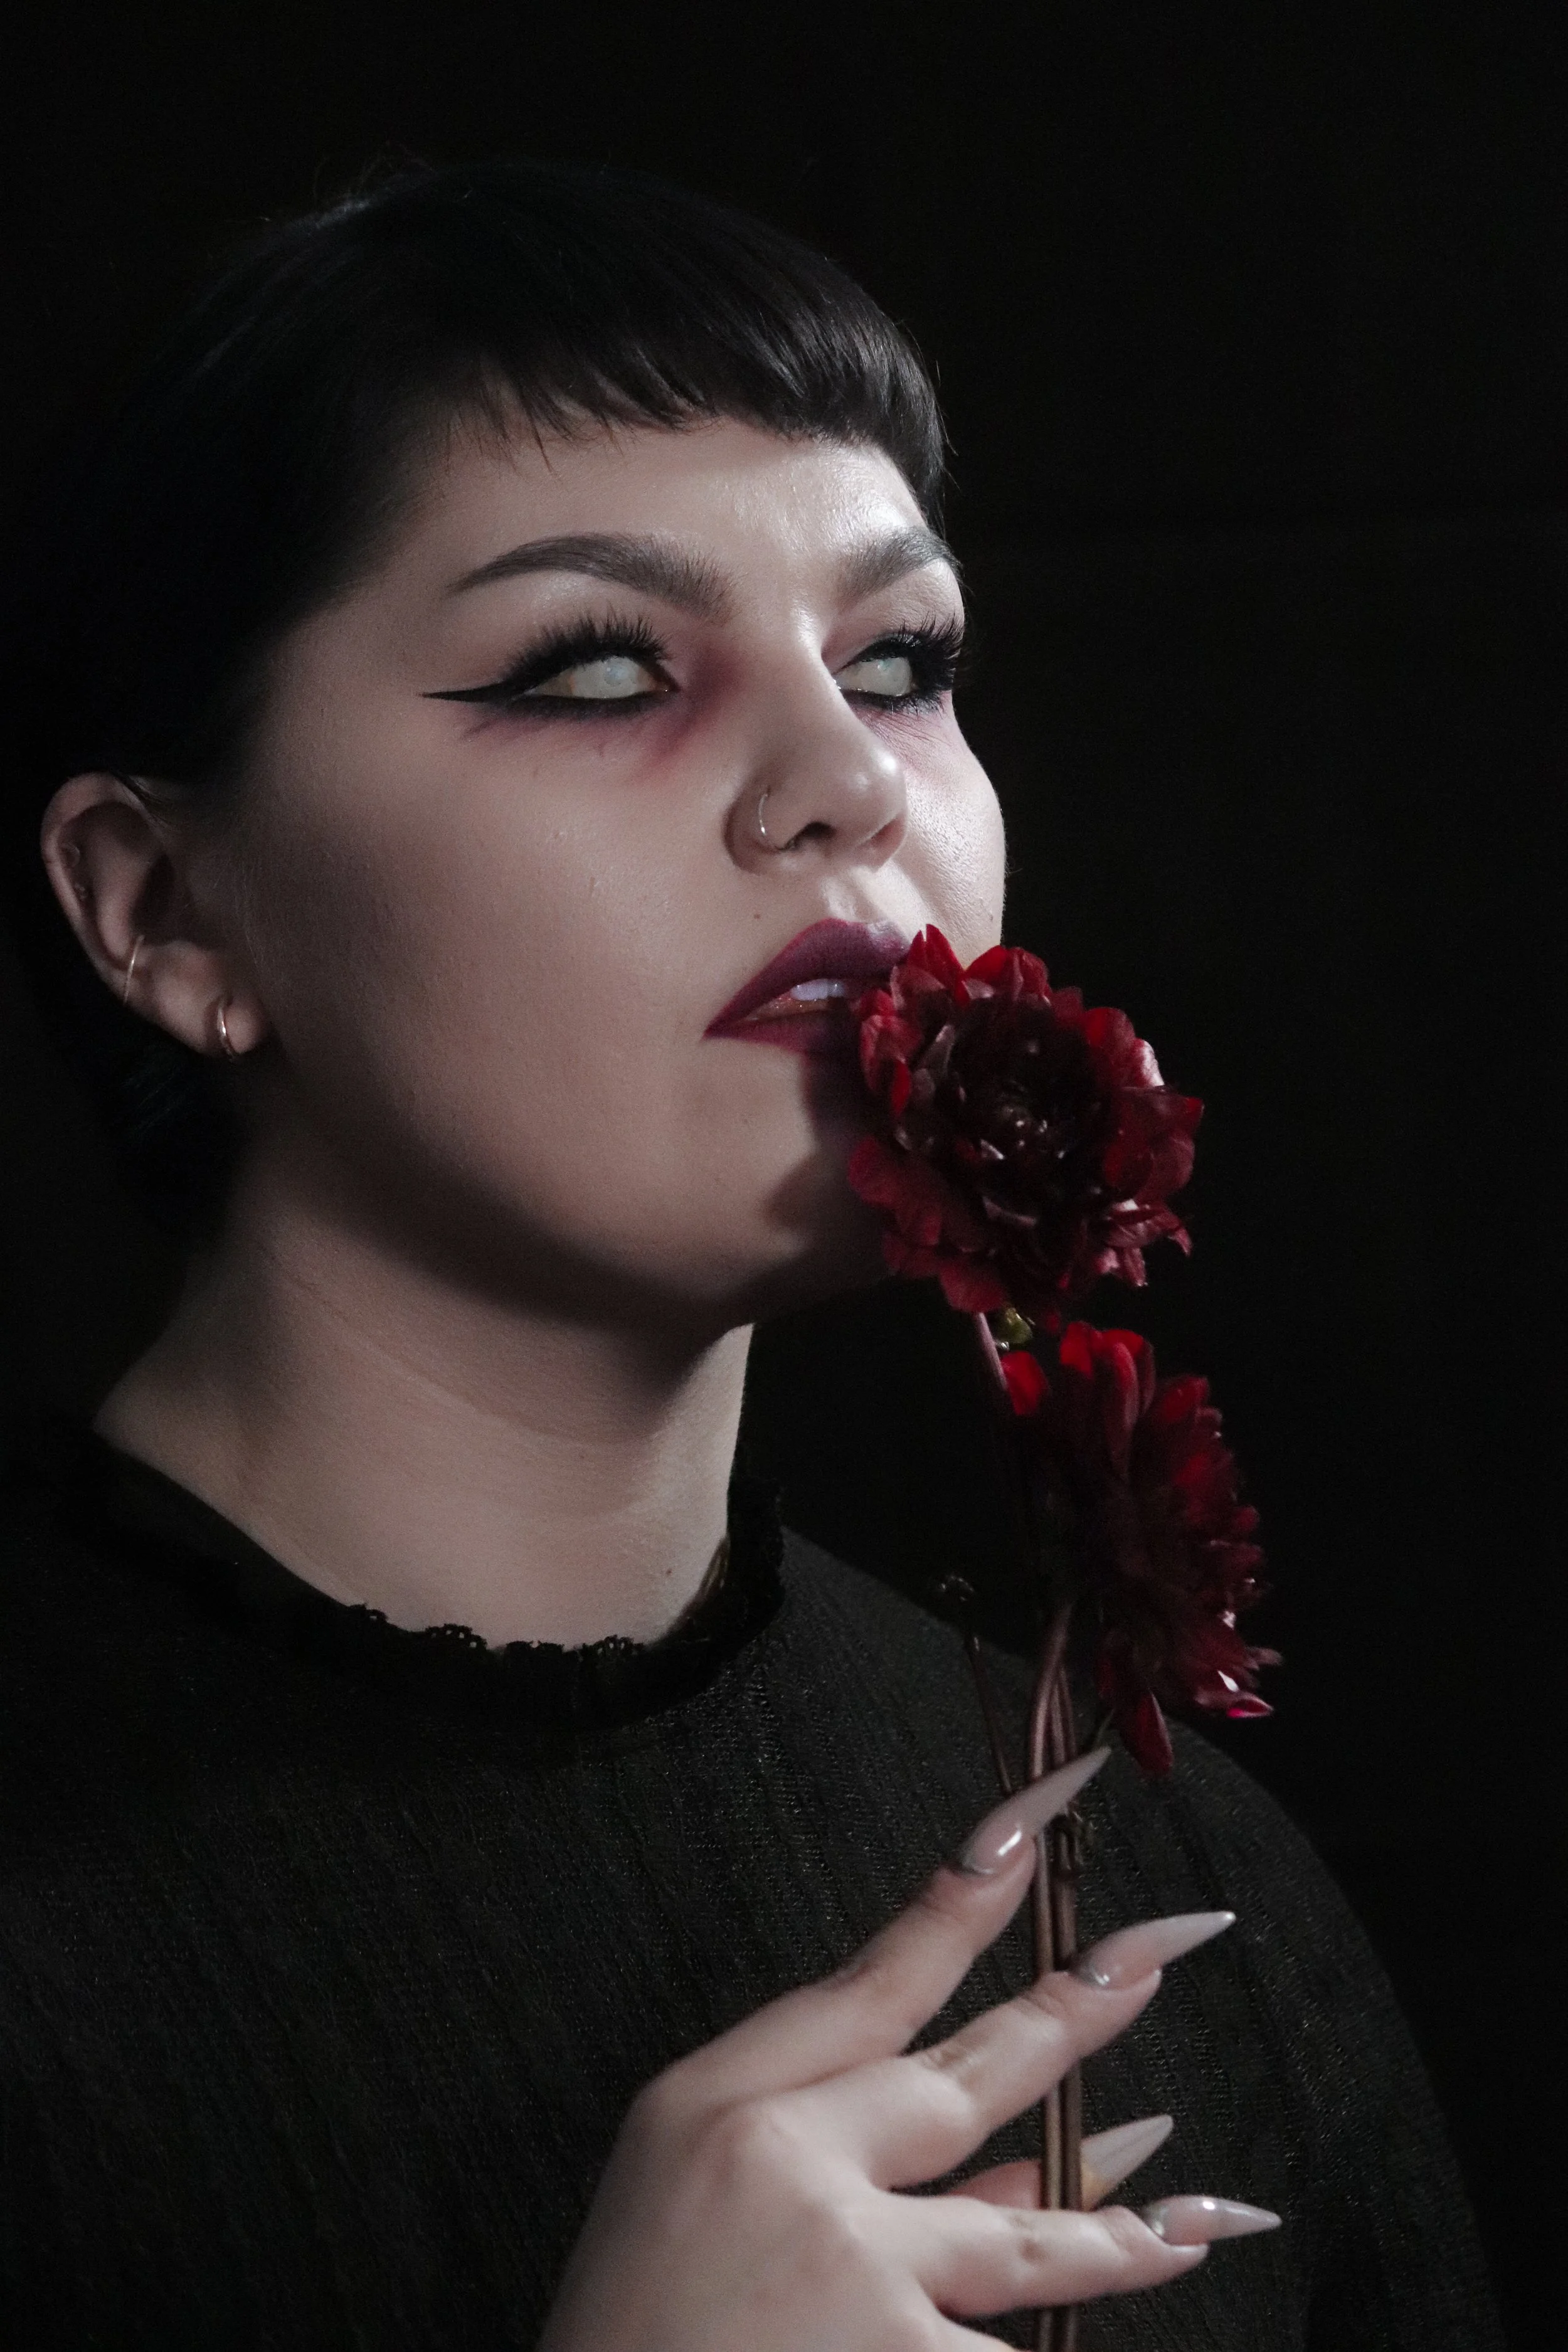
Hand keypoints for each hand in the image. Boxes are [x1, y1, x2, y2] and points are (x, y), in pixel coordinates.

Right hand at [538, 1751, 1277, 2351]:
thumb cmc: (632, 2325)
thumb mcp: (682, 2185)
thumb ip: (823, 2141)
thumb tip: (997, 2134)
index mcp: (724, 2104)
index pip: (871, 1980)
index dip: (960, 1901)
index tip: (1031, 1825)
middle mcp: (797, 2167)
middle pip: (970, 2076)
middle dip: (1076, 2011)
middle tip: (1161, 1947)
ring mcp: (858, 2272)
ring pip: (1025, 2236)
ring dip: (1121, 2221)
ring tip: (1210, 2214)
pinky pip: (997, 2350)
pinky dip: (1041, 2337)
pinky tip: (1128, 2297)